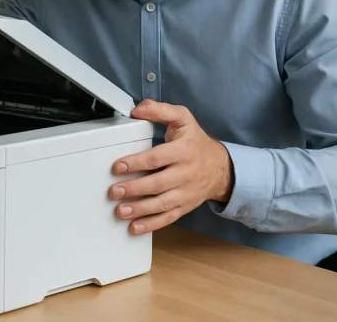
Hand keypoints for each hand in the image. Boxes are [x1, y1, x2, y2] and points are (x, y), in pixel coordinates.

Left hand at [109, 99, 233, 234]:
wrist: (221, 168)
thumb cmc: (196, 142)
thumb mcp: (182, 118)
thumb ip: (159, 110)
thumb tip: (136, 109)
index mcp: (183, 151)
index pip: (157, 158)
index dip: (136, 163)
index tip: (118, 167)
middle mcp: (185, 173)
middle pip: (158, 184)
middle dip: (134, 189)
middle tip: (114, 192)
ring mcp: (186, 193)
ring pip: (162, 204)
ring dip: (140, 210)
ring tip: (121, 211)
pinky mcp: (185, 206)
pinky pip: (168, 218)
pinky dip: (151, 224)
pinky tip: (135, 227)